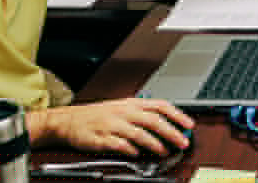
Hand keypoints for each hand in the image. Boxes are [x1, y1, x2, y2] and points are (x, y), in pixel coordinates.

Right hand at [44, 98, 194, 156]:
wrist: (68, 121)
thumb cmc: (96, 115)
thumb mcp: (121, 108)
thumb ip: (142, 113)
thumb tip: (166, 122)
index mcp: (130, 104)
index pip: (159, 105)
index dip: (177, 114)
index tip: (189, 124)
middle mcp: (123, 113)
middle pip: (153, 120)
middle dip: (171, 131)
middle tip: (183, 141)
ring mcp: (112, 125)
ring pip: (138, 133)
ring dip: (154, 143)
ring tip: (164, 151)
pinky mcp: (101, 138)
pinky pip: (119, 144)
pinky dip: (130, 149)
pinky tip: (137, 154)